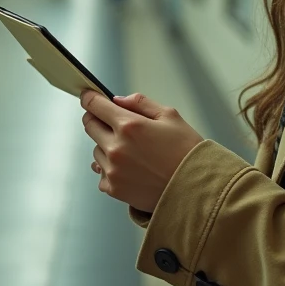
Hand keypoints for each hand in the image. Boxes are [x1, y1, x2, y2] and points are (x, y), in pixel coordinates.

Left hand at [80, 91, 204, 213]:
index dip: (90, 98)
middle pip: (89, 126)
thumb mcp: (170, 116)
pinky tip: (129, 168)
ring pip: (96, 150)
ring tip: (132, 151)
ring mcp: (112, 170)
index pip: (95, 106)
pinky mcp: (113, 188)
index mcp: (129, 126)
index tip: (88, 96)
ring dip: (106, 145)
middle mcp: (116, 147)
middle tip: (111, 121)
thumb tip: (118, 100)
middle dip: (97, 119)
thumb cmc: (187, 152)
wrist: (195, 188)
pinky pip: (101, 172)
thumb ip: (141, 103)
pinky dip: (110, 168)